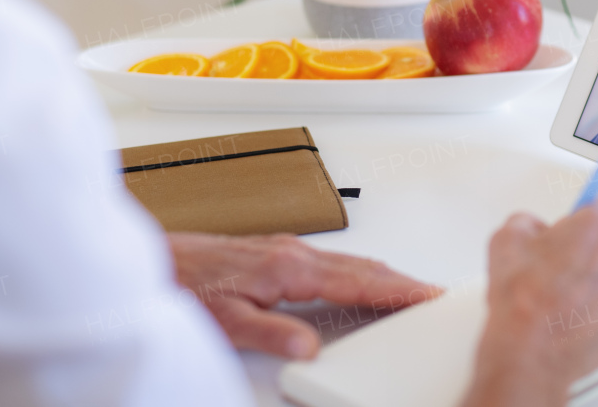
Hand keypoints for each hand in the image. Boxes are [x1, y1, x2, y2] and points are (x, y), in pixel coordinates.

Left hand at [167, 232, 440, 359]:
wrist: (165, 259)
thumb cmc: (191, 286)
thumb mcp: (228, 321)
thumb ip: (272, 333)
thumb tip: (310, 348)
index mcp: (291, 269)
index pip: (357, 280)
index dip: (396, 289)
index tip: (425, 295)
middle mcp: (296, 254)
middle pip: (363, 267)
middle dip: (401, 281)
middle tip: (431, 295)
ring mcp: (291, 250)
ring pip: (350, 262)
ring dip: (383, 275)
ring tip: (408, 290)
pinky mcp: (282, 252)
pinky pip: (335, 261)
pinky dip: (360, 271)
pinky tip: (363, 280)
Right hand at [462, 197, 597, 406]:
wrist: (528, 356)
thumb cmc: (522, 302)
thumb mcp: (507, 239)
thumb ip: (528, 222)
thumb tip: (534, 230)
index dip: (588, 216)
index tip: (577, 223)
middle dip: (591, 250)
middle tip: (561, 266)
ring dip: (597, 281)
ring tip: (563, 297)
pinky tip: (573, 317)